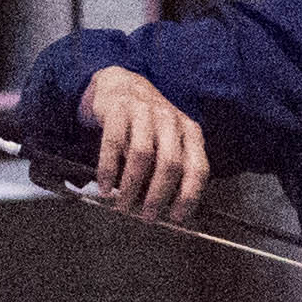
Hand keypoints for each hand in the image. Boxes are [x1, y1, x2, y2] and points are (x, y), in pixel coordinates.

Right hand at [68, 66, 210, 224]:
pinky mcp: (118, 108)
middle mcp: (170, 120)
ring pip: (142, 154)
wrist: (119, 85)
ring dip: (131, 185)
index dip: (189, 195)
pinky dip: (108, 169)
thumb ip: (168, 170)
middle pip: (170, 163)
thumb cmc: (145, 124)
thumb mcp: (166, 142)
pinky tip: (104, 187)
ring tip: (123, 205)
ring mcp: (144, 111)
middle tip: (147, 216)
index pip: (197, 167)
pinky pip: (113, 143)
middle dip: (158, 194)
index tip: (177, 217)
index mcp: (189, 132)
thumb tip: (164, 209)